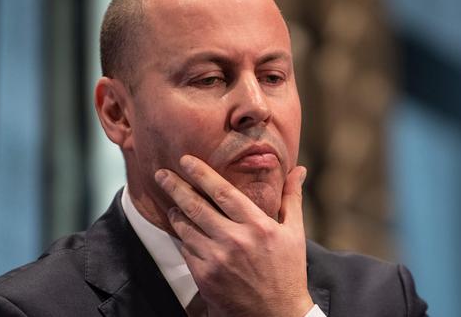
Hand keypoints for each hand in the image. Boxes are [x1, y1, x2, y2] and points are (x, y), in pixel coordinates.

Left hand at [154, 155, 312, 316]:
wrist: (277, 316)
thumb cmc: (288, 271)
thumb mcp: (295, 233)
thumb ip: (291, 199)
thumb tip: (299, 169)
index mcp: (258, 226)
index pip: (223, 192)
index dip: (201, 174)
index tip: (186, 160)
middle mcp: (236, 241)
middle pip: (197, 206)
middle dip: (176, 187)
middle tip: (161, 174)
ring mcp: (218, 260)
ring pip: (187, 228)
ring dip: (176, 212)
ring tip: (172, 203)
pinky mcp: (205, 277)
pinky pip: (186, 250)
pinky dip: (183, 237)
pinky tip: (183, 230)